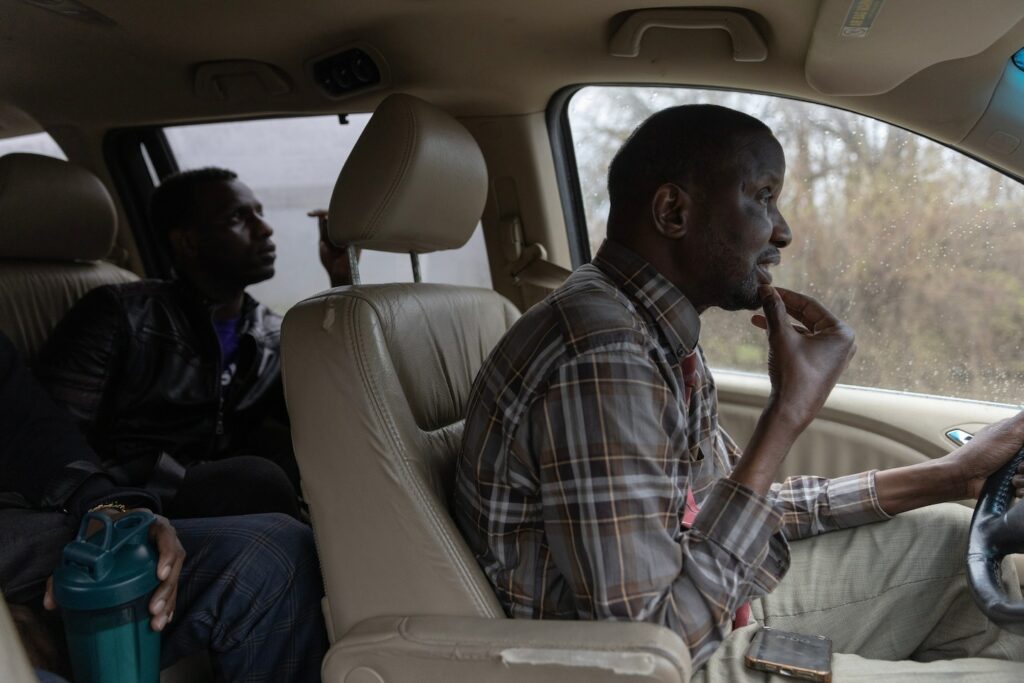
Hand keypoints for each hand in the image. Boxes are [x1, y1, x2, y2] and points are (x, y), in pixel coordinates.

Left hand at [44, 509, 185, 631]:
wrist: (108, 524)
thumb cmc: (101, 531)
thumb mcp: (86, 540)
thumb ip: (66, 568)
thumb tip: (51, 603)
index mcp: (148, 525)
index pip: (166, 536)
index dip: (166, 555)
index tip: (159, 575)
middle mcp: (161, 538)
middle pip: (174, 562)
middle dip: (166, 589)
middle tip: (154, 608)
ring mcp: (164, 553)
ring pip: (174, 577)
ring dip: (168, 600)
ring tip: (157, 621)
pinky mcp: (162, 568)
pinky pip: (171, 585)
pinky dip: (169, 603)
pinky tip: (164, 619)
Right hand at [751, 286, 855, 429]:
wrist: (791, 411)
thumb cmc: (791, 374)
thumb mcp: (781, 337)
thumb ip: (774, 310)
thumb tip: (765, 289)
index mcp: (841, 332)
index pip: (810, 305)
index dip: (785, 295)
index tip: (766, 289)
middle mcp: (843, 342)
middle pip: (808, 316)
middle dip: (782, 309)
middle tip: (761, 300)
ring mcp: (834, 355)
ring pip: (804, 330)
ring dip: (781, 323)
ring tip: (757, 318)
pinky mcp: (824, 365)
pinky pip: (805, 343)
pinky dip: (788, 337)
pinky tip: (767, 332)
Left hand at [941, 412, 1023, 498]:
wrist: (964, 477)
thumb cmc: (982, 452)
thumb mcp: (1009, 430)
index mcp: (1017, 434)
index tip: (1023, 453)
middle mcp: (1017, 450)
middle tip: (1018, 466)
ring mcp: (1015, 468)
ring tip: (1012, 477)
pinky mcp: (1013, 483)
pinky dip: (1022, 489)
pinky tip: (1011, 486)